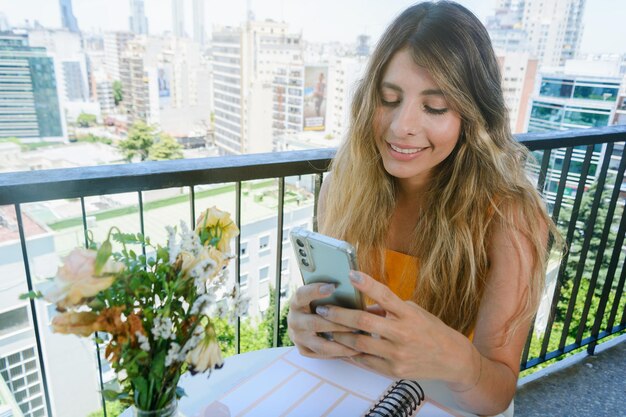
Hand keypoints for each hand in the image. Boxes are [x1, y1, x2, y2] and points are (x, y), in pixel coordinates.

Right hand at [287, 282, 360, 358]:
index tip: (333, 287)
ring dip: (341, 343)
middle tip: (357, 323)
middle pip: (315, 323)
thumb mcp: (322, 296)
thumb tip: (353, 283)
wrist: (306, 322)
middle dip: (338, 324)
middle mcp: (294, 320)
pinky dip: (339, 353)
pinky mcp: (303, 350)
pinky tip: (354, 350)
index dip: (315, 291)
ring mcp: (297, 337)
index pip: (302, 295)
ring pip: (320, 344)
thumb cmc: (322, 304)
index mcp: (297, 302)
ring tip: (359, 341)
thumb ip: (332, 292)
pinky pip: (322, 355)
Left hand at [317, 271, 472, 382]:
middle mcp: (403, 333)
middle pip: (363, 321)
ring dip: (339, 335)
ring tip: (326, 328)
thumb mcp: (413, 312)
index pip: (384, 295)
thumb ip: (388, 308)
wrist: (452, 359)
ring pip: (359, 343)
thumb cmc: (430, 330)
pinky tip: (340, 346)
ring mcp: (397, 354)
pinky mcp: (393, 370)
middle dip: (339, 314)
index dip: (366, 284)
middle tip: (323, 309)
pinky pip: (365, 361)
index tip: (350, 274)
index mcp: (408, 314)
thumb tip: (361, 304)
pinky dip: (350, 352)